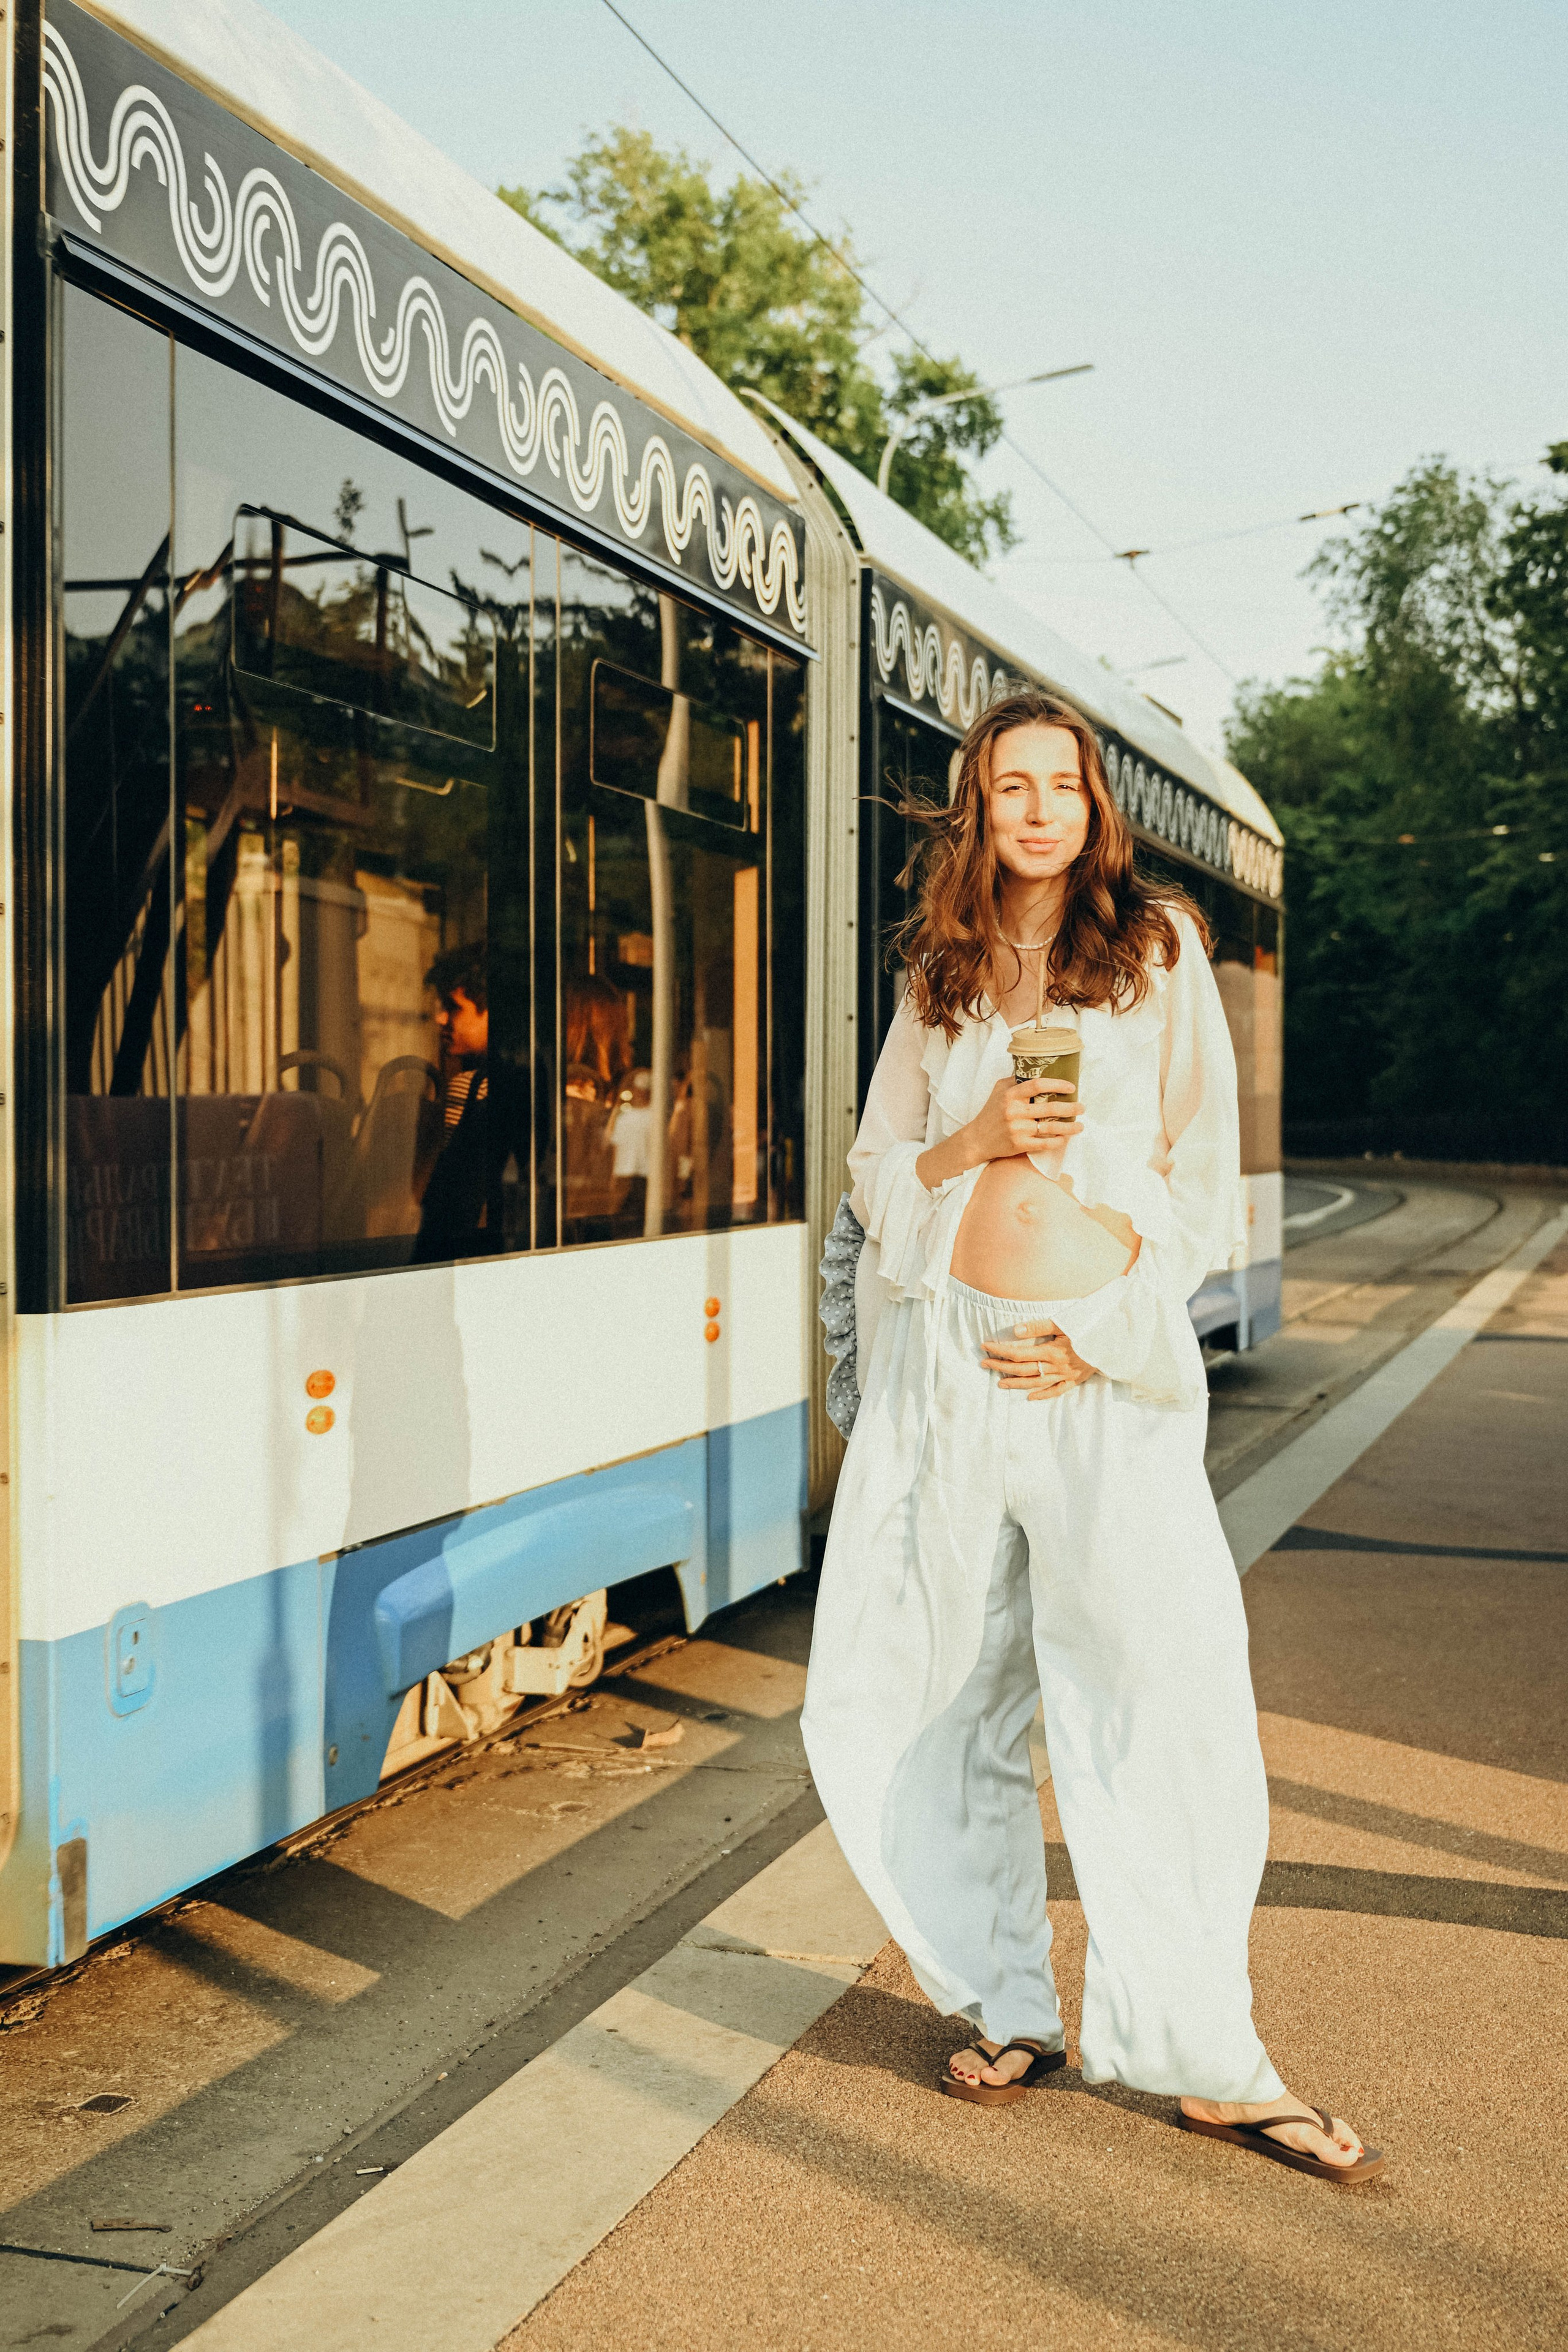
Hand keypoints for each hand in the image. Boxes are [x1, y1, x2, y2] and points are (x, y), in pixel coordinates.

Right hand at [915, 1074, 1081, 1196]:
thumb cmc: (991, 1112)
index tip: (1071, 1087)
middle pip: (1049, 1108)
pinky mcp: (1019, 1145)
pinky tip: (1066, 1138)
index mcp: (1010, 1095)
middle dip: (1070, 1108)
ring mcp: (1017, 1130)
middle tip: (1082, 1107)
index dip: (1057, 1084)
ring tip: (1080, 1125)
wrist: (977, 1139)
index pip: (1037, 1085)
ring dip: (1069, 1127)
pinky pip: (1044, 1144)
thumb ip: (1016, 1081)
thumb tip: (1039, 1070)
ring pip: (1050, 1128)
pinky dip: (1058, 1142)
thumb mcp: (999, 1090)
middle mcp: (1014, 1112)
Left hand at [980, 1319, 1098, 1400]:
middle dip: (1001, 1367)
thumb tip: (1014, 1330)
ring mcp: (1065, 1375)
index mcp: (1052, 1351)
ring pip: (1036, 1383)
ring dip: (1016, 1384)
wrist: (1115, 1342)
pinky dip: (1043, 1395)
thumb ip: (1038, 1326)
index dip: (1000, 1350)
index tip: (985, 1346)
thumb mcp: (1064, 1323)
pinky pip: (1057, 1391)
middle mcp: (1056, 1366)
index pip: (1018, 1353)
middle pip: (1023, 1369)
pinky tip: (1030, 1397)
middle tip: (984, 1365)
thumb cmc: (1089, 1328)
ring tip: (1000, 1384)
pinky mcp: (1075, 1380)